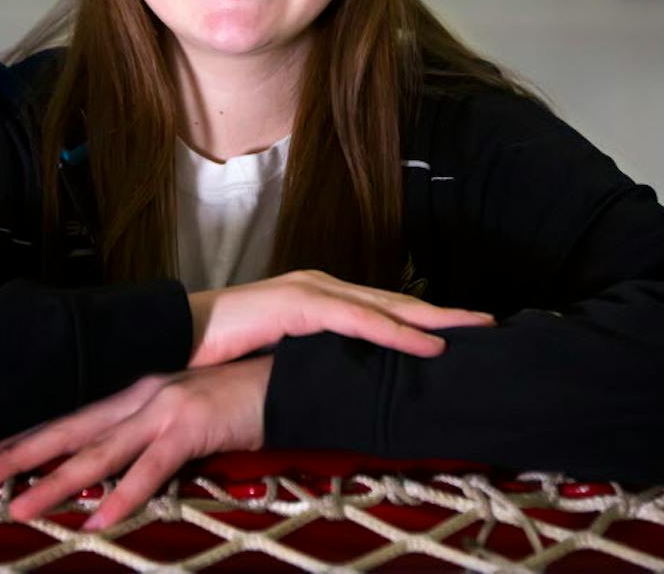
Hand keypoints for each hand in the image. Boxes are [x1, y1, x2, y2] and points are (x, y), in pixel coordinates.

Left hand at [0, 356, 272, 529]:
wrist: (284, 377)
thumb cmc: (236, 403)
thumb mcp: (182, 421)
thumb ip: (148, 442)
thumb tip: (114, 475)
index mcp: (135, 394)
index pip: (69, 420)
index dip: (25, 439)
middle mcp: (141, 397)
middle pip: (68, 431)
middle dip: (17, 455)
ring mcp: (164, 409)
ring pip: (99, 452)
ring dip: (55, 481)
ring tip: (18, 506)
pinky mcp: (191, 426)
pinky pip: (151, 468)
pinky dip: (124, 494)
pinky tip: (100, 518)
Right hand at [187, 269, 494, 367]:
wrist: (176, 333)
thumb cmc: (221, 348)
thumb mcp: (277, 353)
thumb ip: (309, 356)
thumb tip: (339, 377)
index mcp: (317, 296)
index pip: (381, 308)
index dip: (422, 319)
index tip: (460, 331)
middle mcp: (320, 285)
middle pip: (395, 301)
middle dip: (443, 314)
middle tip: (486, 323)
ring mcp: (311, 291)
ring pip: (386, 307)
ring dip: (433, 320)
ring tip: (472, 330)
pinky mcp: (300, 305)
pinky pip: (358, 321)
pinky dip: (396, 333)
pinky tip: (425, 344)